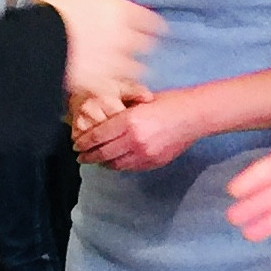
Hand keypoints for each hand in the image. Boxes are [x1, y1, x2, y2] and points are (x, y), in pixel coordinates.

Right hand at [40, 0, 161, 98]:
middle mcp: (124, 39)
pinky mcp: (102, 85)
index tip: (148, 26)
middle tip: (133, 47)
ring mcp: (115, 64)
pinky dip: (116, 90)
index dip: (150, 24)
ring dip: (131, 69)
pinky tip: (110, 89)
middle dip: (141, 46)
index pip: (150, 21)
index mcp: (118, 12)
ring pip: (136, 69)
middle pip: (147, 46)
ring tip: (122, 69)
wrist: (38, 49)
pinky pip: (118, 90)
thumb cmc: (49, 13)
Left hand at [75, 89, 197, 171]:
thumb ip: (122, 114)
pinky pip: (130, 168)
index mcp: (128, 121)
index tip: (76, 144)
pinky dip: (119, 166)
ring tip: (96, 160)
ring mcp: (144, 154)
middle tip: (80, 157)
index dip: (84, 142)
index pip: (97, 135)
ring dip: (103, 163)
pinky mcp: (153, 162)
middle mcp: (134, 139)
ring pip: (115, 164)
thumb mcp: (140, 102)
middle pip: (102, 153)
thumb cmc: (169, 102)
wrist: (194, 115)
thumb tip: (103, 122)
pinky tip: (115, 162)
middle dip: (88, 156)